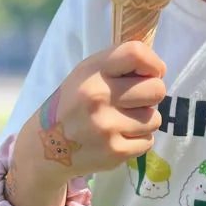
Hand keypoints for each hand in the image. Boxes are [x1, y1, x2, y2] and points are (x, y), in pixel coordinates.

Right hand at [16, 39, 166, 187]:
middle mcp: (98, 97)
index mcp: (92, 72)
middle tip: (136, 100)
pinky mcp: (113, 152)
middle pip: (156, 90)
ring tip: (123, 121)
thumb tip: (158, 70)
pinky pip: (148, 141)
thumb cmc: (76, 101)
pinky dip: (138, 140)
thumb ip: (120, 64)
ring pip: (155, 119)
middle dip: (152, 95)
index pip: (136, 53)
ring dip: (144, 120)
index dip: (153, 63)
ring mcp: (106, 127)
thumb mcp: (87, 73)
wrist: (46, 146)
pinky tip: (118, 137)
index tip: (152, 72)